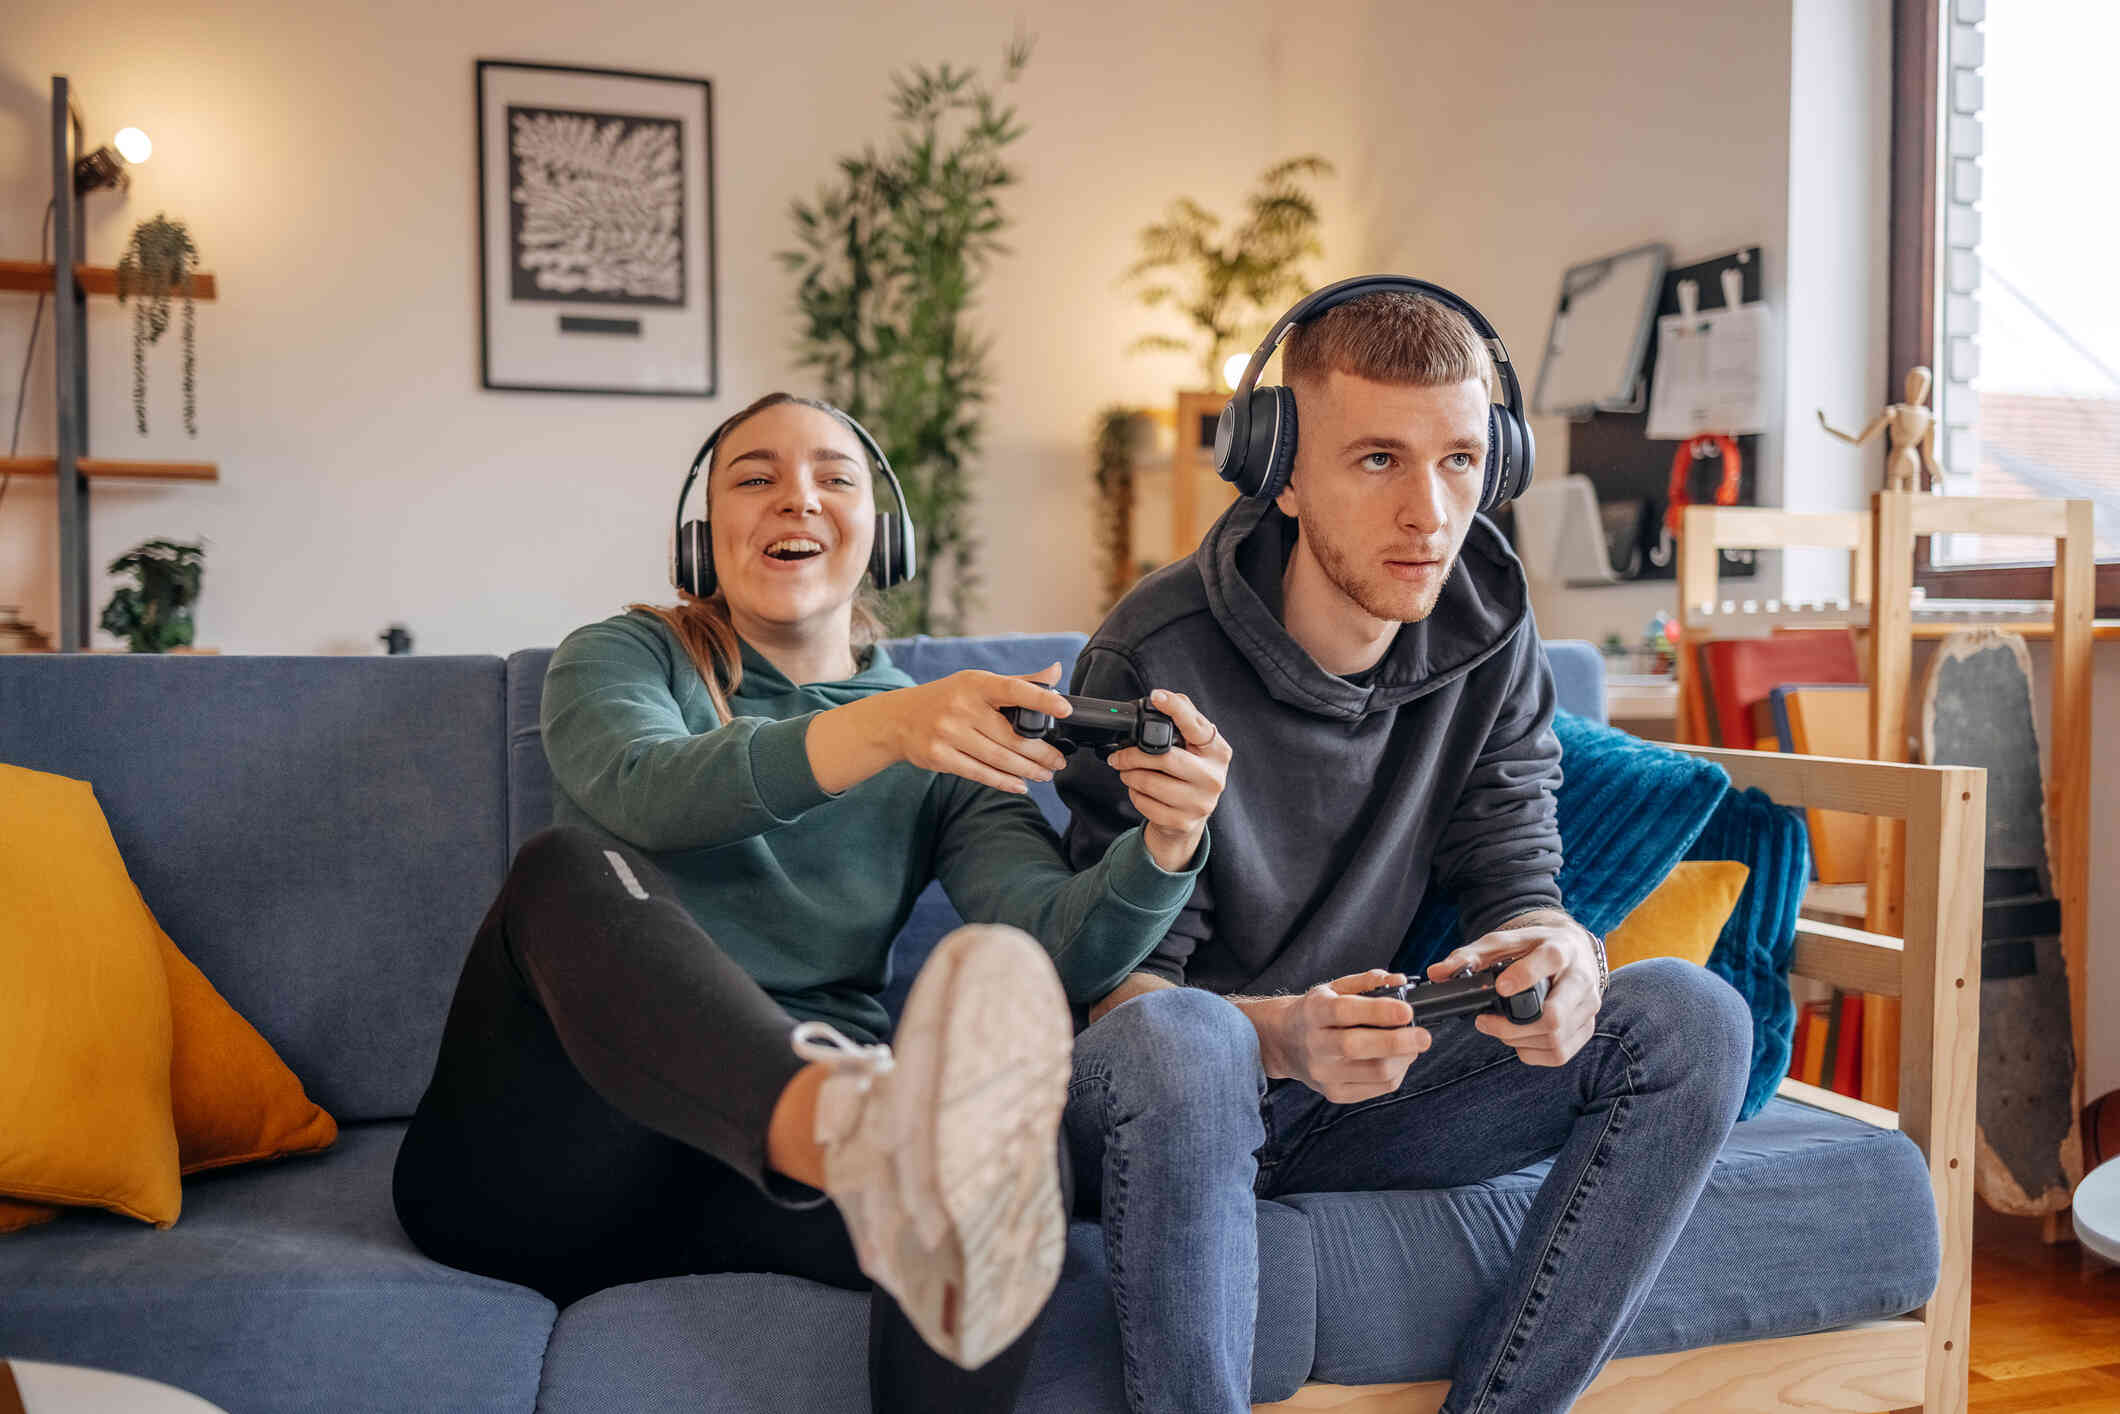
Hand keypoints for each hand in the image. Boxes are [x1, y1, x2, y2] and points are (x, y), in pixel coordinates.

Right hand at [882, 663, 1072, 794]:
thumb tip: (1056, 672)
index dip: (1042, 700)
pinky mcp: (940, 757)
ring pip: (998, 758)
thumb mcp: (978, 683)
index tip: (1066, 709)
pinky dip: (1004, 782)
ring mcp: (949, 734)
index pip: (1014, 689)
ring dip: (1027, 770)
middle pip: (1011, 736)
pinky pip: (980, 773)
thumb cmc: (948, 698)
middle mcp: (962, 707)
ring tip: (1045, 774)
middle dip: (1041, 753)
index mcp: (976, 684)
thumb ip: (1019, 681)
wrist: (899, 719)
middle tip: (1059, 761)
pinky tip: (1020, 784)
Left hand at [1107, 688, 1229, 872]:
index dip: (1176, 708)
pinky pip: (1146, 804)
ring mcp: (1200, 802)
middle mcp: (1213, 776)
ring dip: (1129, 775)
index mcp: (1217, 751)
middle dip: (1133, 756)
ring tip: (1127, 772)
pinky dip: (1134, 795)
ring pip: (1150, 783)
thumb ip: (1181, 721)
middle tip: (1118, 756)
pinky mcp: (1184, 822)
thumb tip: (1162, 696)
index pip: (1196, 726)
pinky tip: (1139, 791)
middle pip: (1165, 758)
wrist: (1189, 818)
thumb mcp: (1192, 747)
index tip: (1157, 696)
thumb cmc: (1187, 774)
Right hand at [1258, 968, 1430, 1103]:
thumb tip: (1399, 980)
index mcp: (1314, 1013)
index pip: (1346, 1013)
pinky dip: (1396, 1073)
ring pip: (1374, 1072)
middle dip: (1398, 1042)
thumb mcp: (1333, 988)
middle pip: (1359, 1047)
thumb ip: (1367, 982)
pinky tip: (1399, 1060)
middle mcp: (1315, 1045)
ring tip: (1413, 1046)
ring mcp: (1324, 1074)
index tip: (1407, 1011)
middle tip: (1424, 1037)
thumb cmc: (1315, 1013)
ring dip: (1403, 1059)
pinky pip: (1377, 1088)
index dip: (1379, 1012)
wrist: (1284, 1042)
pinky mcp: (1335, 1094)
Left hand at [1429, 912, 1601, 1066]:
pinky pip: (1560, 1053)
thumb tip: (1437, 972)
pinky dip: (1532, 1053)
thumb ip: (1470, 956)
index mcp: (1561, 949)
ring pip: (1556, 1039)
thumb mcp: (1504, 942)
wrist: (1573, 950)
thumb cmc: (1534, 946)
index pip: (1550, 961)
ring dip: (1519, 1041)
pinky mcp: (1586, 1027)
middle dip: (1513, 1026)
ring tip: (1499, 1029)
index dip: (1524, 976)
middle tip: (1484, 1021)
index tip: (1500, 988)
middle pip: (1554, 1016)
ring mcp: (1588, 1006)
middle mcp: (1581, 979)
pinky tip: (1519, 1039)